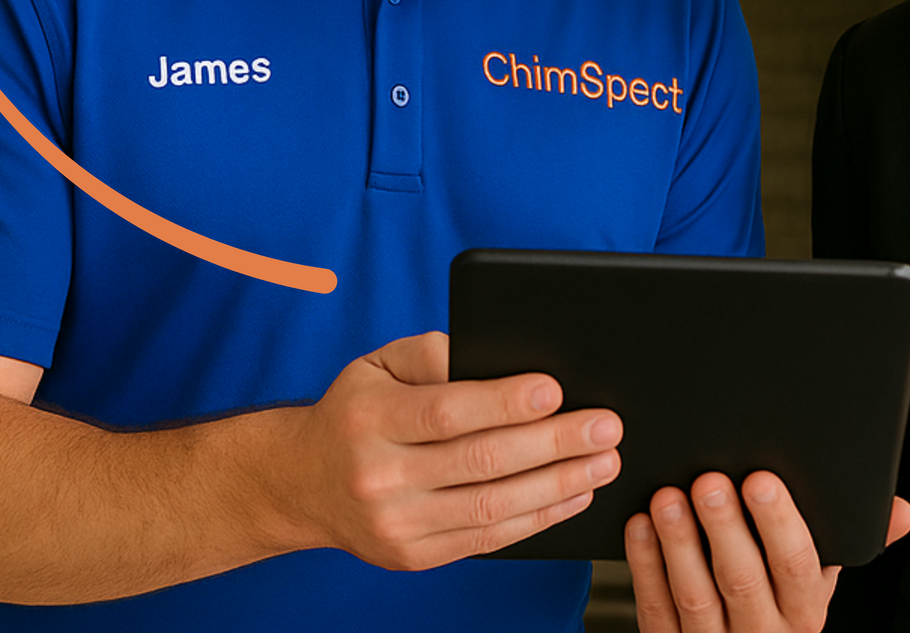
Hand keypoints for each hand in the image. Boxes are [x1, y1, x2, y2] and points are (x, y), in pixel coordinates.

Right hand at [277, 331, 621, 570]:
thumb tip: (493, 356)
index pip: (447, 410)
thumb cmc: (355, 412)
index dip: (504, 402)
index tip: (555, 390)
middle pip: (480, 460)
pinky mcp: (414, 556)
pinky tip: (571, 495)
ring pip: (491, 507)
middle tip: (605, 427)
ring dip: (557, 485)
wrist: (304, 483)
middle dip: (553, 443)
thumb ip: (432, 353)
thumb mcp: (377, 364)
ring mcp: (397, 524)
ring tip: (602, 463)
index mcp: (371, 418)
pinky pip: (486, 539)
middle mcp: (381, 475)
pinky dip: (536, 518)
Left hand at [626, 472, 909, 631]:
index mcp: (804, 612)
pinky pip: (656, 608)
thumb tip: (900, 510)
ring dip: (679, 544)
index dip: (779, 524)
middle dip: (725, 529)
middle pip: (743, 580)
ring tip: (668, 498)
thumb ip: (853, 542)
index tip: (760, 481)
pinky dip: (646, 565)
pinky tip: (640, 526)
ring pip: (696, 596)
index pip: (799, 568)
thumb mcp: (819, 583)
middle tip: (710, 481)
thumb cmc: (781, 610)